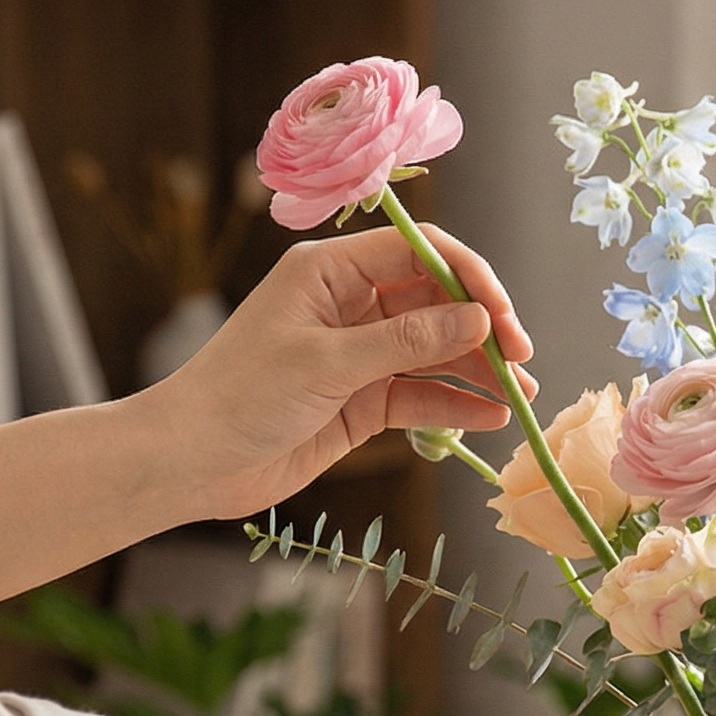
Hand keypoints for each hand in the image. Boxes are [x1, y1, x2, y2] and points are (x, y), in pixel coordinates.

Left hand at [151, 220, 536, 520]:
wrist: (193, 462)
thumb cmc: (241, 396)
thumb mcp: (326, 363)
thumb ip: (405, 342)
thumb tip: (477, 320)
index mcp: (330, 271)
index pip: (418, 253)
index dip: (469, 279)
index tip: (502, 317)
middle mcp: (350, 303)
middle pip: (436, 302)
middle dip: (482, 329)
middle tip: (521, 361)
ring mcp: (359, 353)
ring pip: (435, 352)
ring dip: (479, 371)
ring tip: (522, 396)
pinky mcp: (363, 399)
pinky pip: (421, 394)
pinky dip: (456, 405)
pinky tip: (493, 418)